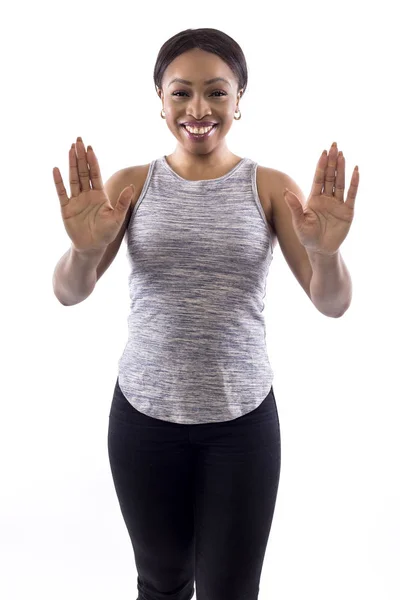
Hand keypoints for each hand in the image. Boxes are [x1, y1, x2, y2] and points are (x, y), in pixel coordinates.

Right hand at [53, 137, 133, 252]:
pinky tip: (56, 169)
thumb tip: (131, 186)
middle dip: (81, 156)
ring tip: (70, 149)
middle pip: (83, 172)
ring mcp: (76, 200)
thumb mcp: (117, 218)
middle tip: (79, 140)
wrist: (92, 247)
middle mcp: (87, 194)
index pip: (95, 174)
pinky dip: (58, 182)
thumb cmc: (106, 233)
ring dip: (71, 164)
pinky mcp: (66, 208)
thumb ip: (123, 202)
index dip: (93, 161)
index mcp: (99, 195)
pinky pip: (62, 192)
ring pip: (73, 178)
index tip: (91, 148)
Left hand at [284, 142, 359, 254]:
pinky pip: (351, 195)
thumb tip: (285, 191)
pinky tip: (356, 171)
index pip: (318, 179)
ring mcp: (338, 204)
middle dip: (332, 162)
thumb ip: (294, 207)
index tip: (323, 153)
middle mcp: (326, 198)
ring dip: (341, 169)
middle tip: (334, 146)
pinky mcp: (347, 211)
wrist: (320, 250)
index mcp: (314, 199)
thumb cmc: (307, 237)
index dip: (320, 166)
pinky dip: (354, 183)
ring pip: (340, 183)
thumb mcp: (298, 222)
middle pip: (329, 177)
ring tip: (342, 154)